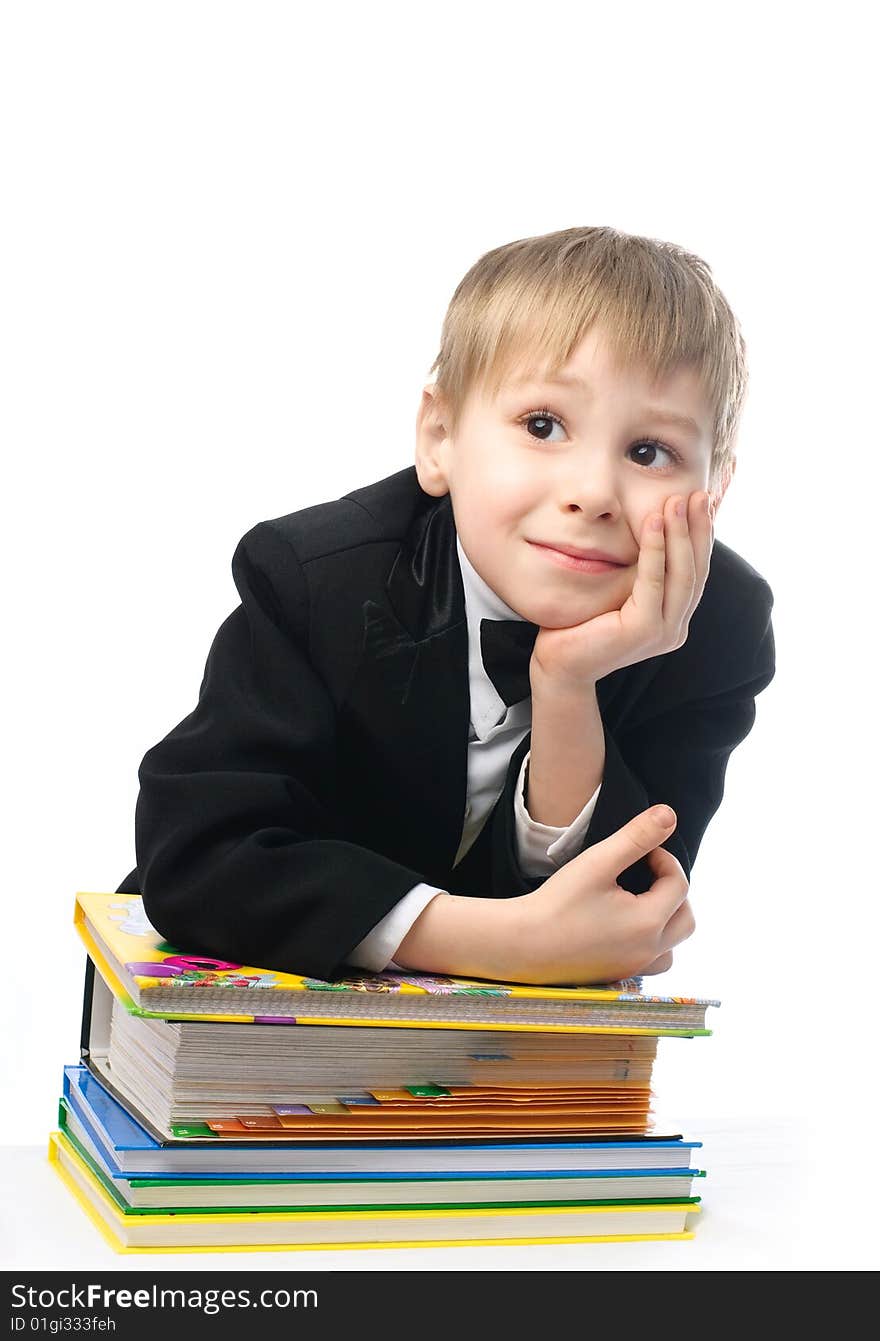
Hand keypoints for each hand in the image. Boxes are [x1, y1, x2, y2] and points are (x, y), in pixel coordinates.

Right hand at [502, 805, 694, 984]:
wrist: (521, 943)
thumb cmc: (557, 902)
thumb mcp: (598, 862)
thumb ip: (636, 837)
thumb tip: (669, 815)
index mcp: (649, 923)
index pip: (679, 884)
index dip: (664, 860)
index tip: (640, 851)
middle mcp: (649, 951)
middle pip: (686, 918)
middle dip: (673, 890)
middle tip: (646, 874)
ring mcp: (634, 968)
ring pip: (673, 947)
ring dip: (667, 921)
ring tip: (641, 902)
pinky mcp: (617, 977)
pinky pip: (651, 962)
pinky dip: (650, 944)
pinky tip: (624, 927)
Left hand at [530, 489, 713, 691]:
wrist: (558, 665)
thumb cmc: (582, 624)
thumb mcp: (617, 590)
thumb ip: (638, 570)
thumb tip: (649, 525)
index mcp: (673, 617)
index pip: (695, 570)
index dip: (700, 534)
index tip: (699, 500)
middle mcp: (675, 627)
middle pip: (696, 570)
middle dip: (698, 529)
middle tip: (697, 494)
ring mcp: (663, 632)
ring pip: (681, 575)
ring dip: (679, 534)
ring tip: (676, 501)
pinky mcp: (644, 632)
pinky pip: (653, 583)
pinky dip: (655, 551)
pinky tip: (651, 522)